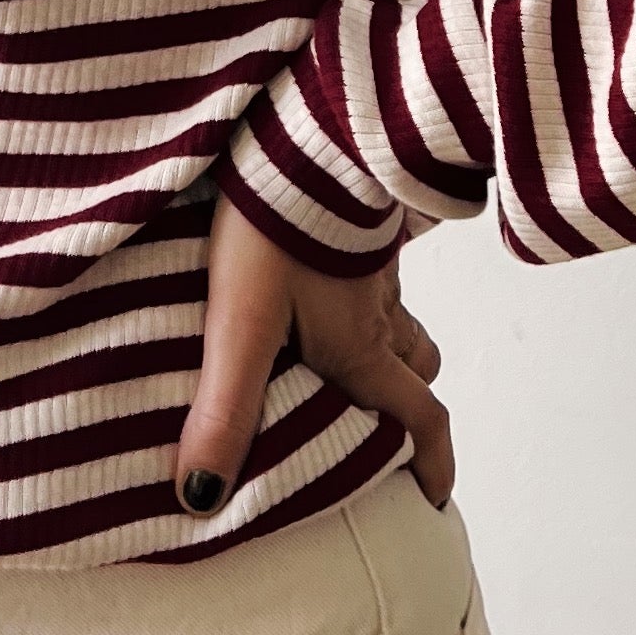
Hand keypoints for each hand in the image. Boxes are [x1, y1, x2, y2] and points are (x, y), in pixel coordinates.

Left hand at [173, 189, 452, 514]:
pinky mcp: (358, 228)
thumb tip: (201, 495)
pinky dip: (368, 298)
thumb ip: (226, 410)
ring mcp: (374, 266)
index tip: (435, 498)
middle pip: (418, 372)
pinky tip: (330, 287)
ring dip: (393, 350)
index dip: (433, 464)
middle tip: (388, 433)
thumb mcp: (240, 327)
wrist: (297, 136)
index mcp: (360, 349)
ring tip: (355, 364)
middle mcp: (379, 313)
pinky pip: (379, 275)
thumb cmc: (273, 230)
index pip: (419, 419)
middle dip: (411, 408)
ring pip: (402, 321)